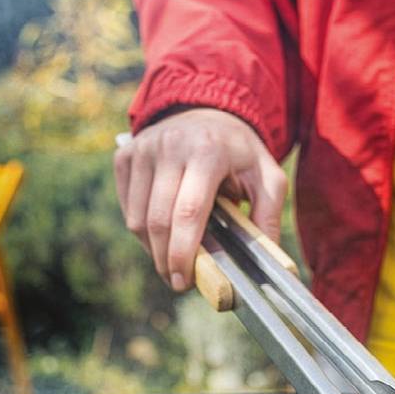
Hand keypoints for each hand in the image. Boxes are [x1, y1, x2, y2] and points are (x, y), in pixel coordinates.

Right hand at [114, 108, 287, 290]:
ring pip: (137, 218)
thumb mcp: (267, 176)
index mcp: (208, 151)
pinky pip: (126, 207)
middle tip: (177, 281)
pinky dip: (141, 230)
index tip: (184, 281)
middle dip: (165, 260)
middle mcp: (170, 146)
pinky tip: (161, 233)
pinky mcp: (126, 155)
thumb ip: (268, 216)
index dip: (183, 252)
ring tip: (172, 259)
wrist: (205, 111)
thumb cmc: (239, 153)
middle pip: (158, 220)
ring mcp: (143, 149)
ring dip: (152, 249)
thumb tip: (268, 263)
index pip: (188, 211)